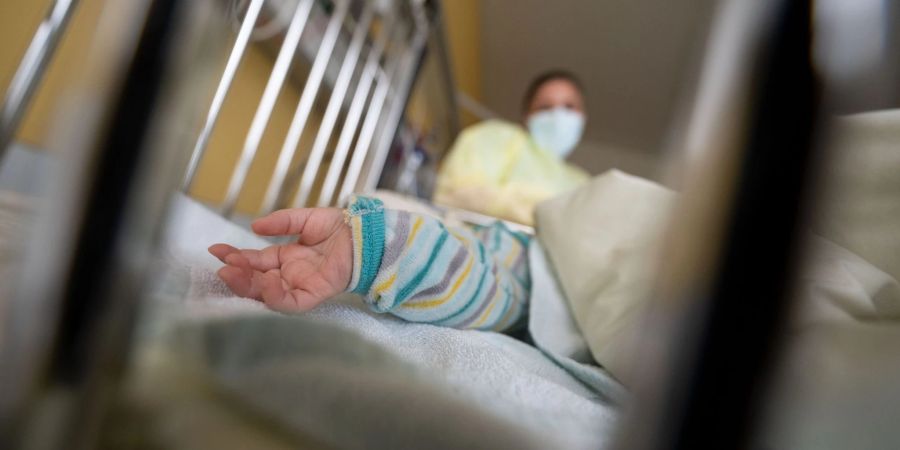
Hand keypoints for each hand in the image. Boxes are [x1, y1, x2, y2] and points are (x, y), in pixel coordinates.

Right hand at [208, 208, 351, 312]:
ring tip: (234, 273)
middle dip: (237, 275)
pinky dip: (276, 296)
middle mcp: (290, 275)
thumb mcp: (305, 219)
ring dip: (249, 286)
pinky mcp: (314, 295)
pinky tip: (266, 281)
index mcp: (285, 258)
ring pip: (268, 295)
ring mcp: (301, 286)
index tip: (216, 250)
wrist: (366, 233)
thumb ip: (281, 223)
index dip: (235, 257)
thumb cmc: (340, 227)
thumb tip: (254, 226)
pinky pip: (291, 302)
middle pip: (256, 281)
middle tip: (222, 267)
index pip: (254, 262)